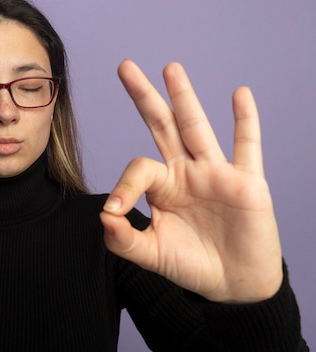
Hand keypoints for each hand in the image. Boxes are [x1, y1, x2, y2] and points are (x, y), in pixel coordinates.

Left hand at [100, 60, 281, 303]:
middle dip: (144, 97)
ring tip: (170, 69)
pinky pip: (247, 147)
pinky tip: (240, 94)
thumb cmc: (192, 265)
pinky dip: (245, 121)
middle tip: (124, 67)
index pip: (138, 168)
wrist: (234, 285)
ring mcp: (216, 173)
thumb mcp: (151, 255)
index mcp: (162, 186)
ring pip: (197, 128)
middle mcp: (186, 172)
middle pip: (162, 126)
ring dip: (184, 98)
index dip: (124, 186)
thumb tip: (104, 216)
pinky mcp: (246, 182)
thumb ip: (123, 240)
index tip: (116, 211)